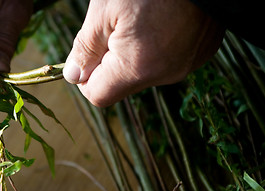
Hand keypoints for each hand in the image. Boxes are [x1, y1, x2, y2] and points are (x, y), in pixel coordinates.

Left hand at [63, 0, 224, 106]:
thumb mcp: (103, 11)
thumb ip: (85, 49)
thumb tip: (74, 76)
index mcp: (137, 68)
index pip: (98, 95)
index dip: (85, 78)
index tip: (86, 55)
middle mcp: (165, 74)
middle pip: (122, 84)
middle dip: (110, 61)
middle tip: (116, 26)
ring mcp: (186, 65)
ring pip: (143, 72)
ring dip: (133, 54)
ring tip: (142, 20)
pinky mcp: (200, 53)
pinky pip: (166, 61)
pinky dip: (156, 47)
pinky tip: (162, 21)